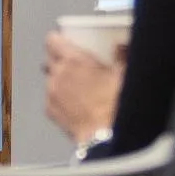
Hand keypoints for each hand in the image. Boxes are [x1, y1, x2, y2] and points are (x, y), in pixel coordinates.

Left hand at [43, 30, 122, 146]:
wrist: (106, 135)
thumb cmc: (114, 105)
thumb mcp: (124, 74)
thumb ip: (121, 55)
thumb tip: (121, 46)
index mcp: (74, 59)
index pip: (53, 40)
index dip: (58, 40)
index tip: (65, 41)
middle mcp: (58, 74)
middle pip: (49, 58)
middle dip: (59, 59)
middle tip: (75, 64)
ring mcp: (51, 93)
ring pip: (50, 79)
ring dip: (60, 79)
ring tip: (78, 88)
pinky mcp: (50, 111)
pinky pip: (51, 98)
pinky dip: (59, 98)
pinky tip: (75, 104)